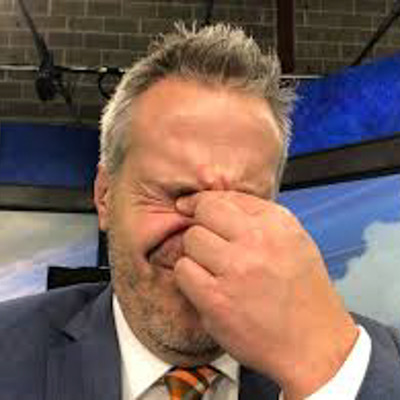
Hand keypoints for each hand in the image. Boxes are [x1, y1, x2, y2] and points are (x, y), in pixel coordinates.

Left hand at [174, 191, 357, 398]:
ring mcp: (235, 269)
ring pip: (190, 241)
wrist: (313, 345)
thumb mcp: (294, 240)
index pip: (224, 197)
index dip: (201, 202)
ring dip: (197, 254)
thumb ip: (258, 217)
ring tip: (215, 270)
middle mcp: (257, 241)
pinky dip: (190, 277)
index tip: (191, 207)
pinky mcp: (216, 299)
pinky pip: (183, 271)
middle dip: (203, 229)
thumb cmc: (304, 294)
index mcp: (277, 223)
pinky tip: (207, 286)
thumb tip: (216, 203)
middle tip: (213, 247)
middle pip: (203, 215)